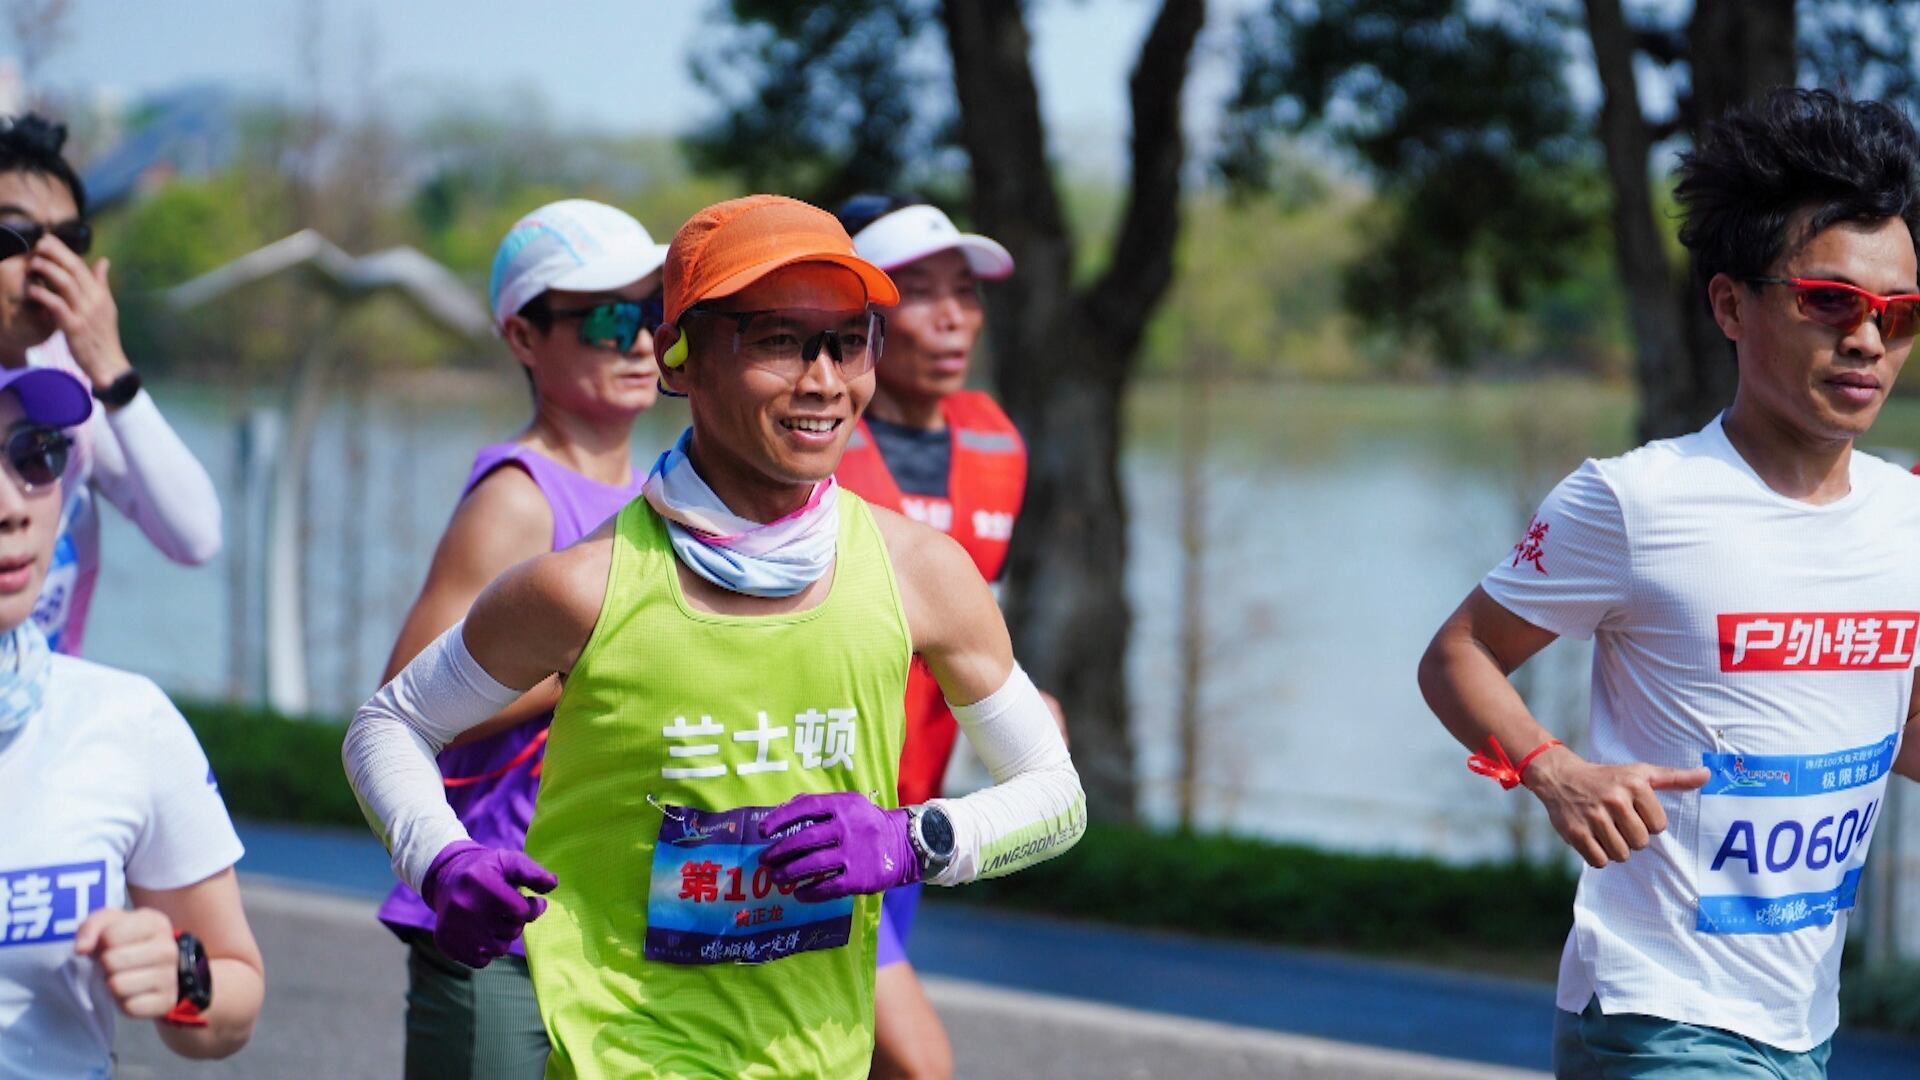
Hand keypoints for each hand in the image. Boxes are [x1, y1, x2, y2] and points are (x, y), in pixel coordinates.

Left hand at [27, 238, 131, 385]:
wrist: (109, 364)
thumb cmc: (103, 336)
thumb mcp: (106, 307)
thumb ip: (101, 283)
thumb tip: (103, 261)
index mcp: (100, 294)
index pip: (82, 265)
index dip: (63, 250)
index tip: (47, 240)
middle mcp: (94, 300)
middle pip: (73, 269)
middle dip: (54, 253)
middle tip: (37, 244)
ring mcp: (85, 313)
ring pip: (65, 283)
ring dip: (47, 270)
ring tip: (33, 263)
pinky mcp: (74, 327)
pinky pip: (57, 306)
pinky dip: (43, 295)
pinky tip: (32, 290)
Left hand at [73, 907, 178, 1019]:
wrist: (156, 967)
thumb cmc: (126, 942)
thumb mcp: (109, 925)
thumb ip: (91, 928)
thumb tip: (81, 949)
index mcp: (156, 924)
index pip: (110, 936)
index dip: (101, 943)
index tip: (108, 945)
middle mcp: (168, 949)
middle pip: (112, 961)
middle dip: (105, 965)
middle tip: (113, 965)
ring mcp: (170, 977)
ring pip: (118, 986)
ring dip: (112, 985)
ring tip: (121, 977)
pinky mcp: (166, 1002)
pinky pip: (129, 1007)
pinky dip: (123, 1003)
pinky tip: (130, 993)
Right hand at [422, 841, 556, 967]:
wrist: (446, 879)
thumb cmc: (485, 870)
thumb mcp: (508, 861)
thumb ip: (532, 872)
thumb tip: (552, 884)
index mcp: (481, 881)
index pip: (521, 911)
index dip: (532, 908)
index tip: (531, 902)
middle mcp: (465, 905)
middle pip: (512, 931)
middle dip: (515, 921)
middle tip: (505, 909)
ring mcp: (454, 927)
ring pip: (499, 949)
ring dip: (502, 937)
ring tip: (492, 920)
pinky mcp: (447, 944)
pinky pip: (482, 961)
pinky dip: (486, 950)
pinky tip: (479, 932)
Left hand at [759, 792, 918, 901]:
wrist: (904, 845)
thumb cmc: (867, 823)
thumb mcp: (849, 804)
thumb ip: (820, 806)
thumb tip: (783, 810)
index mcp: (843, 805)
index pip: (806, 807)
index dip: (780, 818)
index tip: (762, 831)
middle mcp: (847, 827)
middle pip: (805, 839)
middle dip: (780, 851)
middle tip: (765, 860)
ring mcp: (854, 853)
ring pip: (813, 864)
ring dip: (789, 873)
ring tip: (777, 878)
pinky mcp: (859, 877)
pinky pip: (828, 887)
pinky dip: (810, 892)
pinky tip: (799, 894)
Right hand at [1525, 749, 1709, 867]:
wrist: (1560, 777)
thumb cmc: (1607, 778)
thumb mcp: (1640, 773)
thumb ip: (1675, 778)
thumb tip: (1708, 775)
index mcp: (1634, 785)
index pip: (1659, 826)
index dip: (1647, 823)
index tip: (1633, 811)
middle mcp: (1614, 799)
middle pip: (1640, 843)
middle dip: (1631, 837)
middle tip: (1617, 822)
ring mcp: (1593, 817)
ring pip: (1621, 854)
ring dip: (1615, 848)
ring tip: (1605, 830)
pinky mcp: (1576, 832)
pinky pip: (1599, 861)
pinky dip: (1598, 855)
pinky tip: (1592, 838)